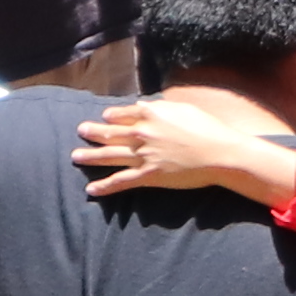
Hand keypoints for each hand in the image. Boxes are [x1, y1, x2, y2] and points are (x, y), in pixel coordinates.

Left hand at [78, 84, 295, 198]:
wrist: (220, 153)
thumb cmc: (209, 128)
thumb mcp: (184, 109)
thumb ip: (160, 107)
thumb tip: (144, 105)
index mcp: (150, 113)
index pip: (124, 113)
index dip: (112, 116)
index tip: (105, 117)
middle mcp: (141, 132)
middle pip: (111, 132)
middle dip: (93, 132)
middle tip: (80, 131)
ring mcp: (142, 155)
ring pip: (109, 155)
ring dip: (90, 156)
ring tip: (75, 156)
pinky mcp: (148, 175)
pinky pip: (121, 181)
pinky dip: (104, 186)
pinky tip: (91, 190)